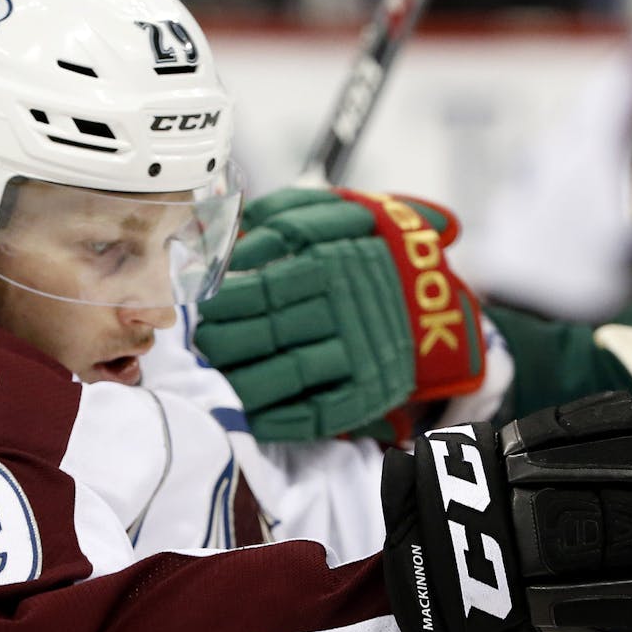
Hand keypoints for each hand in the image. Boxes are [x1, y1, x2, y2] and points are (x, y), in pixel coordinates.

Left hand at [196, 187, 485, 441]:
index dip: (225, 299)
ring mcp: (363, 353)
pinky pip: (321, 412)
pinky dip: (281, 419)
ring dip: (243, 379)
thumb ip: (282, 216)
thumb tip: (224, 239)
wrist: (434, 294)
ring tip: (213, 377)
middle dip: (225, 339)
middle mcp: (351, 308)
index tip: (197, 304)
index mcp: (339, 260)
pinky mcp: (372, 391)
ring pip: (292, 370)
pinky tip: (248, 416)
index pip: (268, 287)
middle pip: (273, 328)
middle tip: (199, 343)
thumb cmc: (369, 248)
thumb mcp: (336, 212)